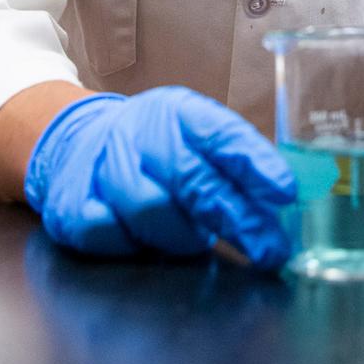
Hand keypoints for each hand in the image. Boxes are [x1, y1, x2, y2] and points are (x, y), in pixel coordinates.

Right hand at [23, 87, 297, 269]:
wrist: (75, 143)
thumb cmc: (152, 147)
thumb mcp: (194, 137)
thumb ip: (235, 162)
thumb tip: (290, 196)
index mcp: (178, 114)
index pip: (221, 133)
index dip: (255, 163)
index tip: (285, 191)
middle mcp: (139, 134)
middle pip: (193, 179)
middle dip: (239, 219)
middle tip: (270, 249)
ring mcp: (103, 168)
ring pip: (150, 209)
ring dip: (183, 236)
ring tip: (199, 243)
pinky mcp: (74, 204)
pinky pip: (109, 234)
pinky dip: (133, 245)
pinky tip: (145, 242)